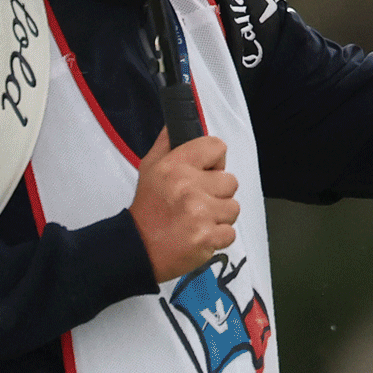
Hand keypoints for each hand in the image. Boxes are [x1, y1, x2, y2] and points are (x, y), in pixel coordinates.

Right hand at [130, 129, 240, 282]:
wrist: (138, 248)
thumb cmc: (147, 209)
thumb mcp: (149, 167)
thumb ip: (167, 143)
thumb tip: (178, 125)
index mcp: (176, 165)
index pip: (217, 147)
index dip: (215, 161)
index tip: (207, 172)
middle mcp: (189, 186)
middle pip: (230, 181)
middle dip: (218, 193)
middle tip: (199, 202)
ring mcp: (200, 213)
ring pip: (233, 208)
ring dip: (220, 216)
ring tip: (199, 220)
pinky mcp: (207, 237)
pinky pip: (230, 232)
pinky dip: (218, 237)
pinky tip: (200, 235)